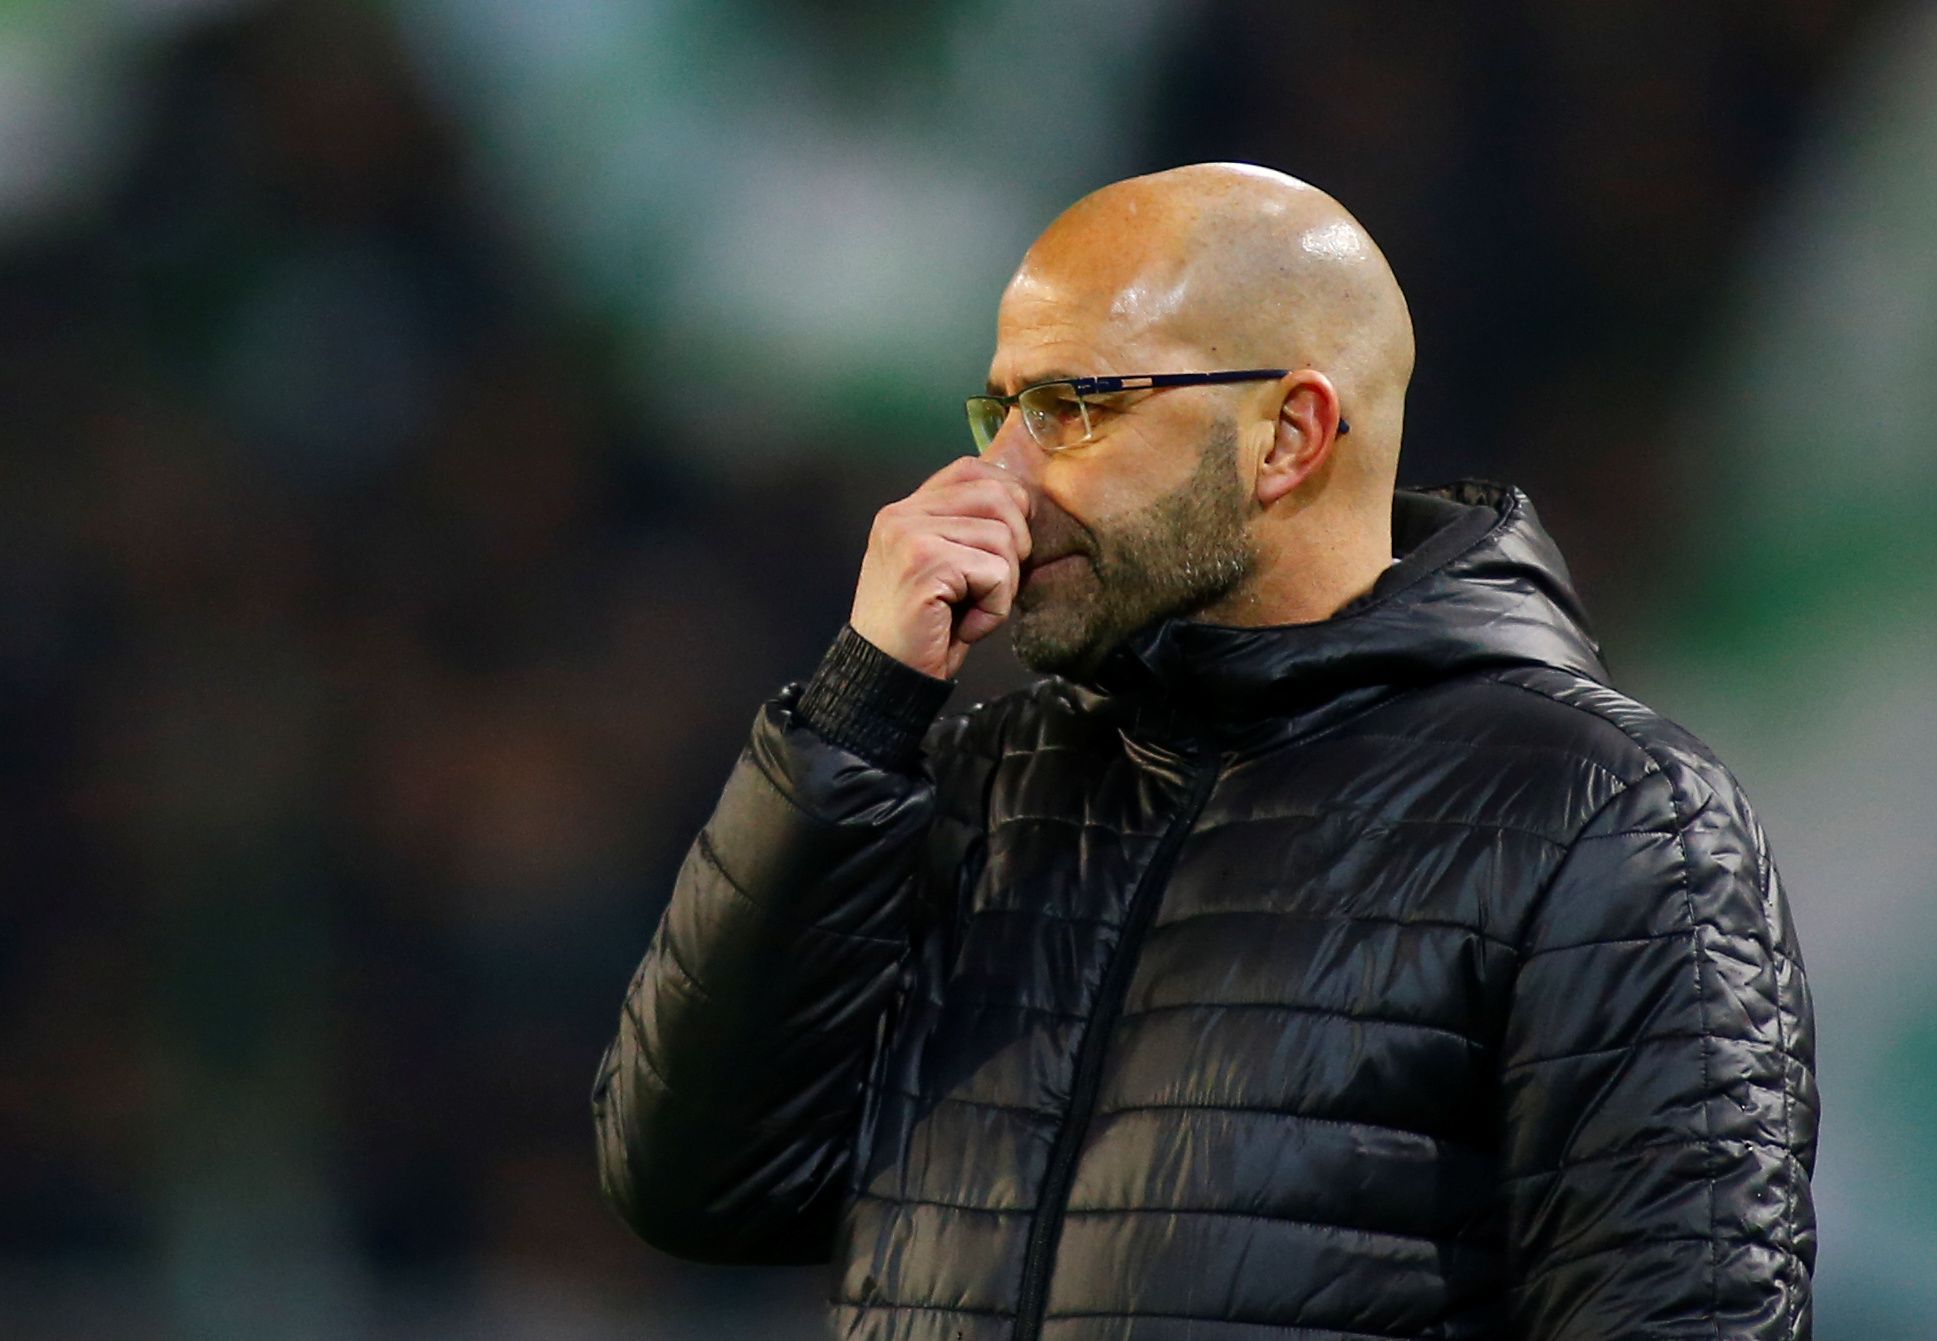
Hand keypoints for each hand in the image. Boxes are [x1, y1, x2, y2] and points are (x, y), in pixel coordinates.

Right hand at [849, 457, 1033, 678]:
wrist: (886, 679)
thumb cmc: (922, 631)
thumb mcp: (943, 568)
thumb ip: (965, 530)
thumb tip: (1024, 502)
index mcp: (905, 510)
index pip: (970, 469)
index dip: (1006, 499)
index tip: (1007, 543)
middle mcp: (902, 514)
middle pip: (998, 496)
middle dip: (1014, 546)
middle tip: (992, 586)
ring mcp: (911, 535)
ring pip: (1004, 538)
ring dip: (1003, 587)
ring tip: (970, 611)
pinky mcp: (926, 563)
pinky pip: (997, 573)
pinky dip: (994, 610)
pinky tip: (964, 627)